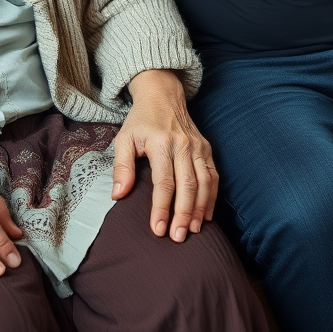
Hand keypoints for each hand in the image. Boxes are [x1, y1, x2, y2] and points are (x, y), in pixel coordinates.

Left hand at [113, 69, 217, 241]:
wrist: (163, 94)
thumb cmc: (141, 120)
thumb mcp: (124, 139)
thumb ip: (122, 167)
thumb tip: (118, 196)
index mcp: (160, 143)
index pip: (164, 182)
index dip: (162, 208)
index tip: (158, 230)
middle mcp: (183, 145)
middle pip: (188, 186)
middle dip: (184, 214)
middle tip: (178, 237)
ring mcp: (198, 146)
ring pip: (205, 183)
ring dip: (200, 209)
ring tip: (194, 230)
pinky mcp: (207, 148)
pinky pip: (214, 176)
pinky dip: (212, 197)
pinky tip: (207, 215)